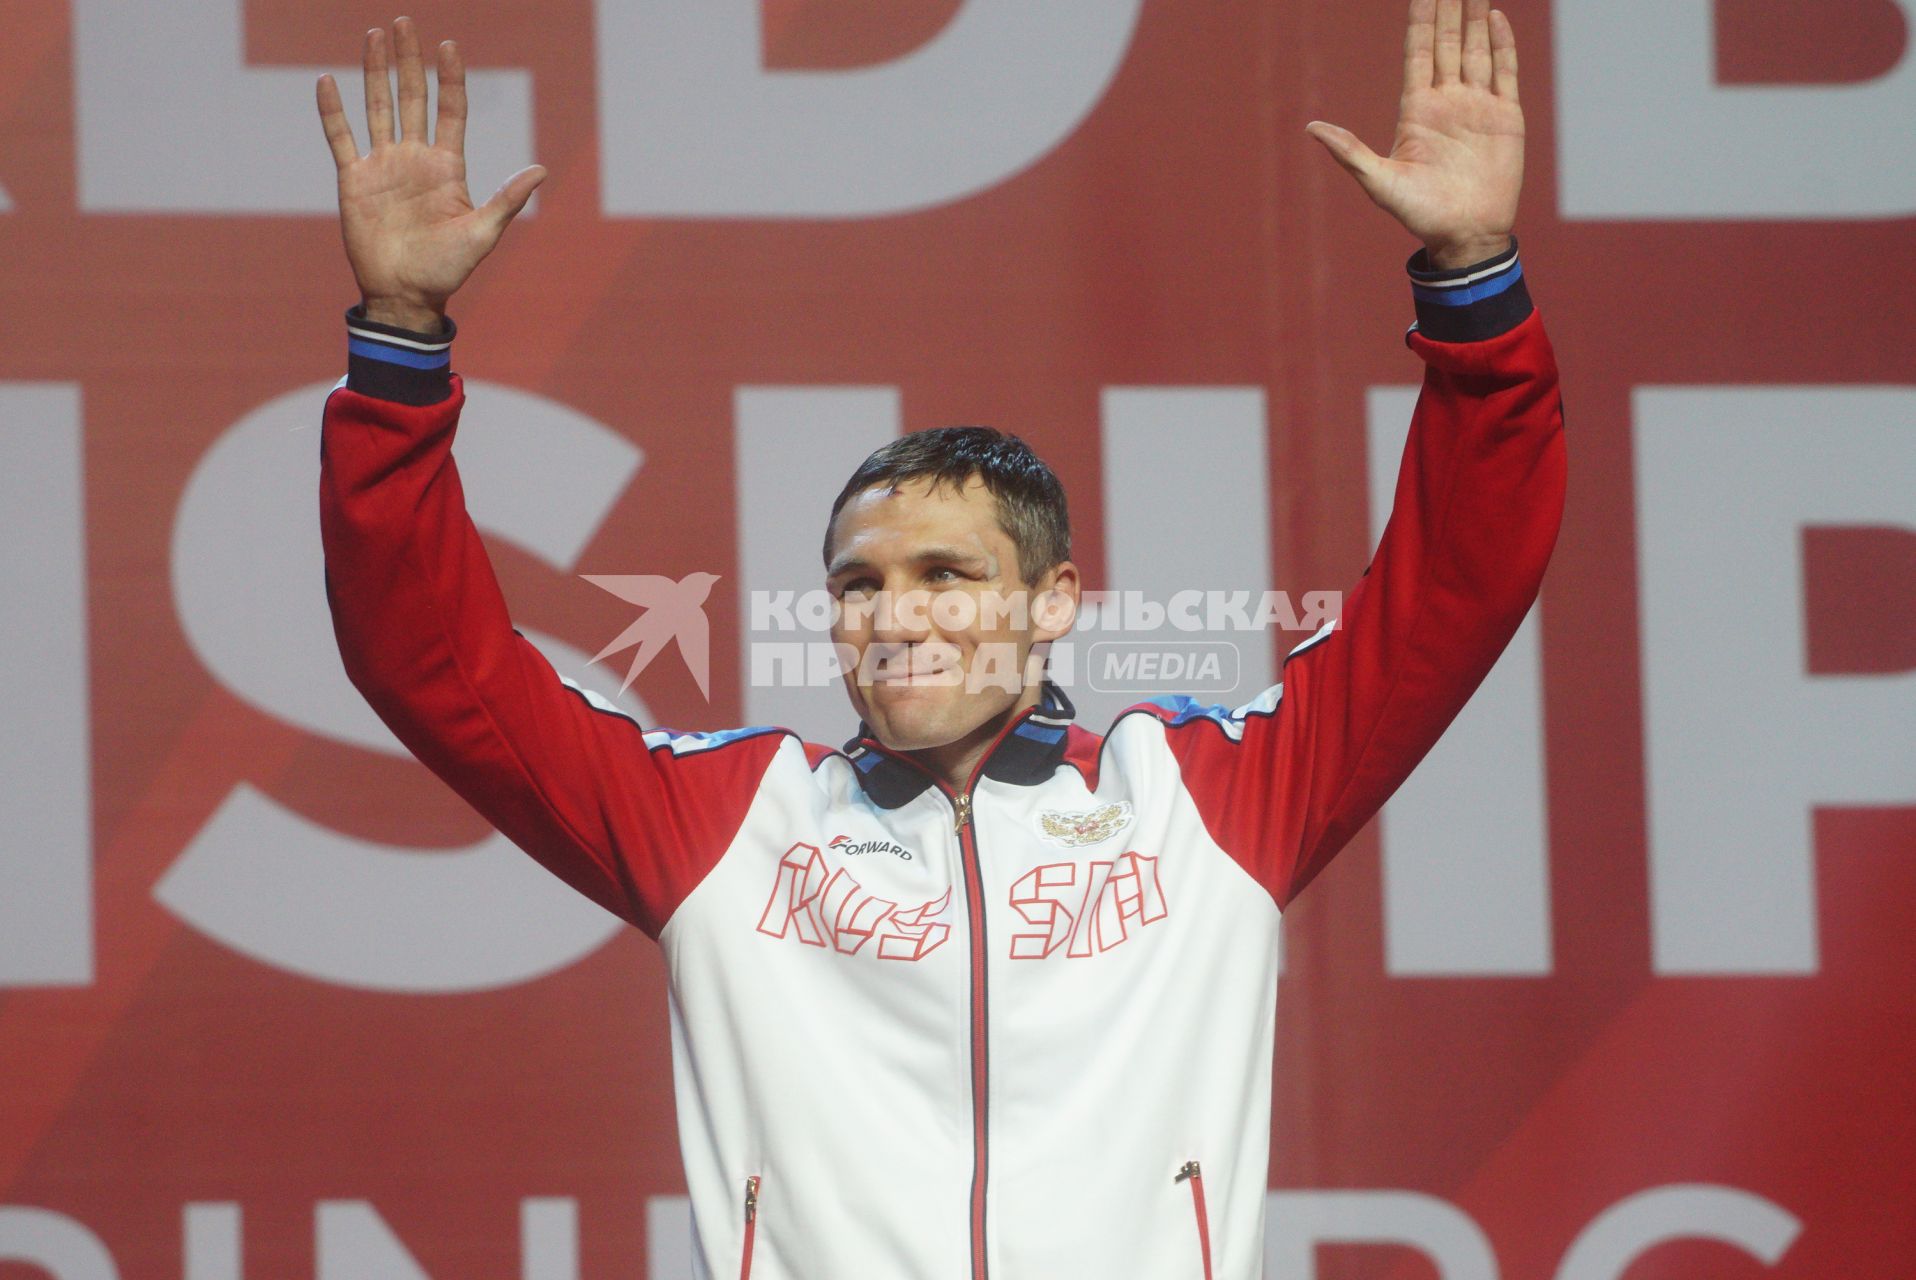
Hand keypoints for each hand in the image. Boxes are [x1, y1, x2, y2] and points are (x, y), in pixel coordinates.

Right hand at [316, 18, 545, 329]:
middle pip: (413, 97)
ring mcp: (383, 166)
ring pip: (378, 107)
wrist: (405, 296)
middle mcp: (415, 158)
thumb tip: (541, 170)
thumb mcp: (482, 233)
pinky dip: (333, 111)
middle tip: (405, 23)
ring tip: (373, 36)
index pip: (450, 110)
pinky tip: (328, 81)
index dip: (450, 78)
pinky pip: (341, 138)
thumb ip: (506, 199)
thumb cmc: (447, 270)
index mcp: (447, 167)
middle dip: (409, 60)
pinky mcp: (354, 180)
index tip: (449, 45)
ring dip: (374, 72)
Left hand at [1306, 0, 1522, 268]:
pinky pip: (1504, 72)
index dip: (1420, 19)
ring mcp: (1477, 106)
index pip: (1418, 52)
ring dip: (1474, 18)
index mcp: (1417, 110)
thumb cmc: (1420, 214)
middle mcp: (1447, 101)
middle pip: (1447, 42)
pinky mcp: (1505, 117)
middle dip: (1448, 8)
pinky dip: (1501, 44)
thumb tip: (1311, 128)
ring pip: (1476, 50)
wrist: (1465, 235)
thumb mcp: (1380, 183)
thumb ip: (1350, 152)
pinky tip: (1495, 17)